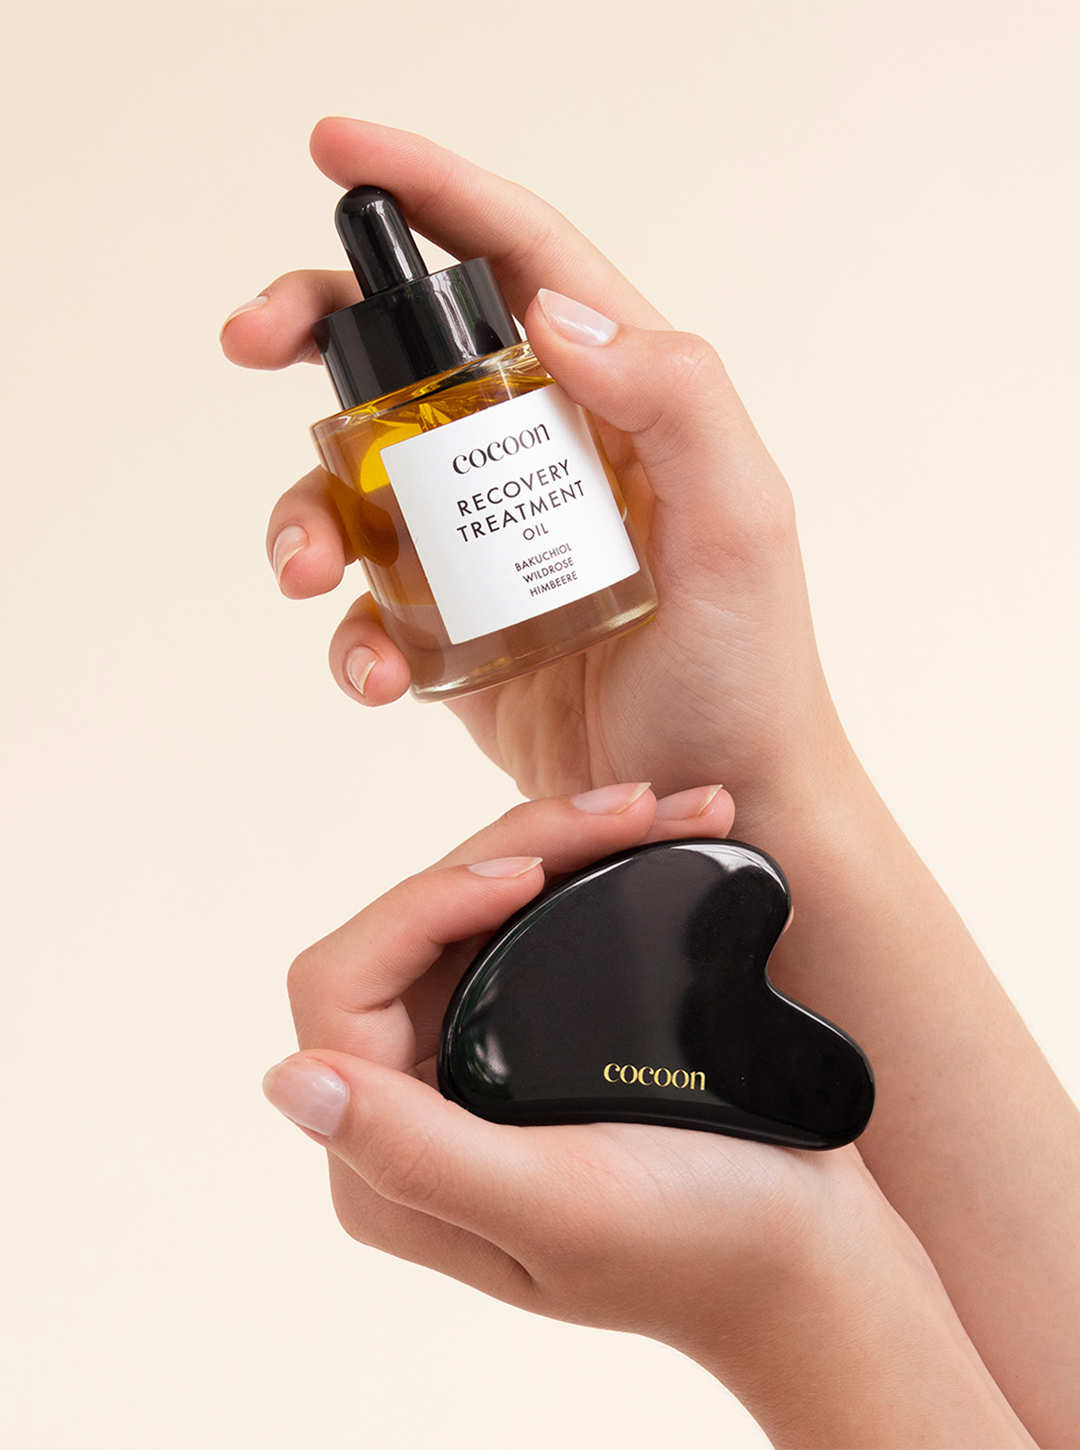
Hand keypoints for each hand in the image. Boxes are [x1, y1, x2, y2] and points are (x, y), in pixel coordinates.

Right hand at [221, 118, 840, 806]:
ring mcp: (485, 539)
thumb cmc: (745, 668)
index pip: (517, 260)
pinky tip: (371, 670)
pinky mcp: (450, 623)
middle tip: (251, 341)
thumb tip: (551, 313)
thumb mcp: (741, 524)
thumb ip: (677, 400)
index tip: (335, 151)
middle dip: (316, 333)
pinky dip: (347, 629)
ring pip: (358, 482)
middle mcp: (539, 454)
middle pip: (405, 356)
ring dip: (307, 513)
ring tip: (309, 573)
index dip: (427, 193)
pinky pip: (367, 601)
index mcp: (617, 399)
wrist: (711, 797)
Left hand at [263, 785, 1033, 1447]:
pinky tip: (652, 831)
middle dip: (511, 849)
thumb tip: (289, 1077)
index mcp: (390, 1160)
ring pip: (474, 908)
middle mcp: (416, 1106)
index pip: (346, 988)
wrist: (810, 1254)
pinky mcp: (531, 1033)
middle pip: (413, 927)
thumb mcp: (560, 1203)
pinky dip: (585, 866)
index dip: (420, 909)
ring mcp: (473, 1063)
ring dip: (554, 842)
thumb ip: (417, 1153)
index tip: (524, 876)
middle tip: (620, 808)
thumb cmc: (699, 1245)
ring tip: (648, 806)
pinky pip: (529, 922)